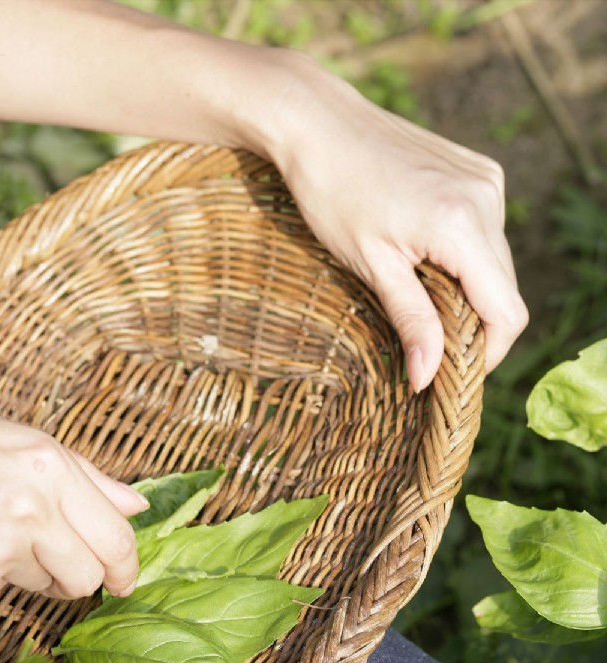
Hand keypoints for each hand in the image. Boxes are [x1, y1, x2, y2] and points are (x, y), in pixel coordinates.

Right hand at [0, 397, 146, 606]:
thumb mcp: (5, 437)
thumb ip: (80, 474)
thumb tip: (136, 503)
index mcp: (48, 464)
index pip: (117, 536)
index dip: (126, 566)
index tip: (123, 578)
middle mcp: (33, 509)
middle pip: (89, 576)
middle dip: (77, 578)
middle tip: (48, 565)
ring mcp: (1, 552)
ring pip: (43, 587)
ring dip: (24, 572)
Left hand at [260, 54, 528, 389]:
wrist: (318, 122)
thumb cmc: (332, 193)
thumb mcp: (371, 266)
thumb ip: (411, 322)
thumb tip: (428, 379)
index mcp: (461, 225)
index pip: (506, 312)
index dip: (487, 353)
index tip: (451, 373)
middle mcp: (486, 199)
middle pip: (505, 290)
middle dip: (475, 326)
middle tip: (429, 347)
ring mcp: (487, 181)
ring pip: (497, 264)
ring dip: (469, 292)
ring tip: (420, 297)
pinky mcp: (480, 172)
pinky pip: (486, 234)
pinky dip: (464, 260)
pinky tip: (425, 260)